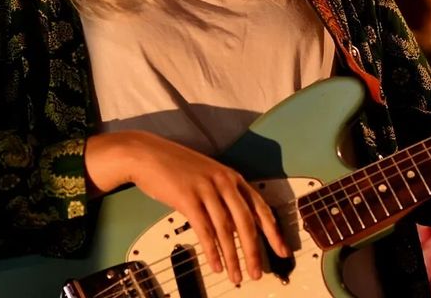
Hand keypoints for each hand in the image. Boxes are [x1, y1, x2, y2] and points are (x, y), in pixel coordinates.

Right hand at [84, 130, 290, 284]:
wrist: (148, 154)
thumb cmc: (176, 167)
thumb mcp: (208, 177)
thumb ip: (224, 197)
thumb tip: (237, 225)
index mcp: (232, 178)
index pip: (260, 207)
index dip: (272, 231)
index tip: (282, 251)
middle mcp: (224, 182)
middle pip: (246, 222)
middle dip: (253, 251)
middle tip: (257, 273)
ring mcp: (206, 189)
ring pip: (226, 230)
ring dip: (233, 257)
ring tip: (237, 276)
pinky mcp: (188, 198)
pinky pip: (205, 230)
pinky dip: (212, 251)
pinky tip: (216, 265)